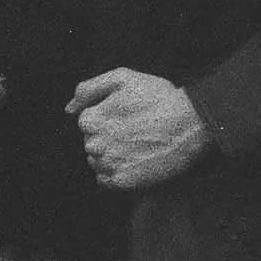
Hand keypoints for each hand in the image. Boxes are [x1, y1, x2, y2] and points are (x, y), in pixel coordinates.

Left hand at [67, 68, 213, 191]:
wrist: (191, 124)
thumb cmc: (159, 98)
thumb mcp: (122, 78)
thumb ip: (88, 89)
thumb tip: (69, 109)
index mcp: (93, 119)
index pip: (86, 122)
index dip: (107, 116)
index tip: (127, 116)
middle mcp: (96, 145)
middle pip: (91, 143)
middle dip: (106, 137)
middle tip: (133, 130)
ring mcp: (110, 165)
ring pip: (96, 162)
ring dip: (109, 155)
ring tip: (135, 145)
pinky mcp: (124, 182)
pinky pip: (106, 180)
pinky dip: (115, 172)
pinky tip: (133, 160)